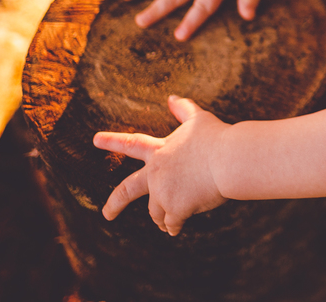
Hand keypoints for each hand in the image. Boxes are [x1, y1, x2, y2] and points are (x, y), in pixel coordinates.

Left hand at [94, 96, 228, 235]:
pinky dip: (174, 227)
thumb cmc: (217, 138)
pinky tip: (175, 229)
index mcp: (159, 151)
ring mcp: (164, 193)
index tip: (94, 139)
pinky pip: (172, 224)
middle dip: (114, 204)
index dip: (112, 141)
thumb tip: (172, 97)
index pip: (130, 143)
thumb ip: (183, 109)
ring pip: (156, 212)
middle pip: (127, 190)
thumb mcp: (199, 119)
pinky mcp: (176, 209)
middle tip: (106, 214)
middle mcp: (156, 173)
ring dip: (160, 217)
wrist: (230, 160)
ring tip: (165, 224)